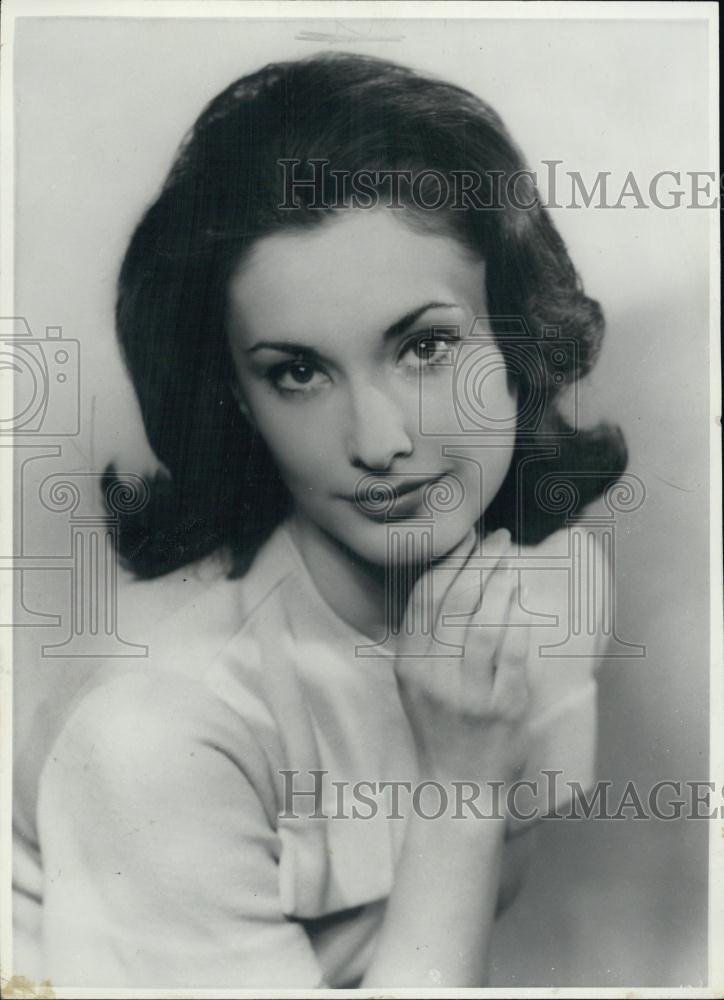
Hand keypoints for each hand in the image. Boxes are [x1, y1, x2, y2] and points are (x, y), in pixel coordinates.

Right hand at [394, 526, 530, 788]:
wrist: (458, 783)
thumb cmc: (439, 722)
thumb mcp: (415, 678)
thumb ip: (425, 633)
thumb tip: (451, 574)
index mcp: (409, 663)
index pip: (425, 597)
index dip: (449, 562)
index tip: (470, 538)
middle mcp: (432, 677)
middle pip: (455, 603)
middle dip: (480, 563)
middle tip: (500, 540)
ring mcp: (467, 695)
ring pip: (483, 626)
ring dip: (500, 589)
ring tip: (511, 569)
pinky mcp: (501, 710)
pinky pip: (513, 656)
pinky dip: (520, 627)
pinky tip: (524, 608)